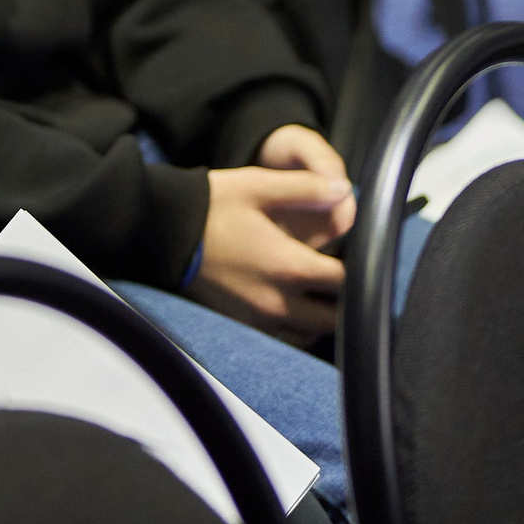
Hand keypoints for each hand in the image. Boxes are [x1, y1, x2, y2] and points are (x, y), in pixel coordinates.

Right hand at [189, 126, 355, 345]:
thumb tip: (345, 190)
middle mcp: (277, 302)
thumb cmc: (211, 206)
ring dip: (321, 318)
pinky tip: (294, 306)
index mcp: (288, 266)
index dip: (361, 272)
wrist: (162, 231)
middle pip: (334, 320)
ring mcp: (257, 319)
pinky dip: (295, 328)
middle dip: (346, 304)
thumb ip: (306, 188)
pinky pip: (282, 339)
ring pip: (309, 335)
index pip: (347, 284)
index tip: (360, 259)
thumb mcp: (259, 185)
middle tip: (346, 282)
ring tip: (321, 295)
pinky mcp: (240, 325)